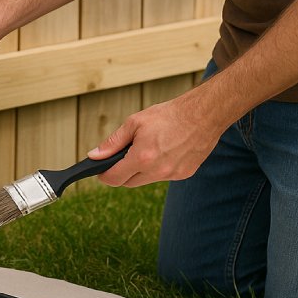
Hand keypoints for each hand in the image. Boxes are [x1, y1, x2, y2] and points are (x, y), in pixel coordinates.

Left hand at [89, 95, 226, 186]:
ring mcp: (173, 175)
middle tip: (123, 157)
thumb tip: (94, 156)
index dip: (104, 175)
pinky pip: (163, 176)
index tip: (100, 171)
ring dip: (141, 170)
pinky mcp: (184, 174)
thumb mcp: (134, 123)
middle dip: (122, 172)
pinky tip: (164, 152)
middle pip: (129, 182)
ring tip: (147, 149)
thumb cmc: (168, 115)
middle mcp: (158, 171)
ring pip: (146, 180)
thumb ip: (113, 142)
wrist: (203, 114)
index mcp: (142, 158)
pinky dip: (158, 168)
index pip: (114, 179)